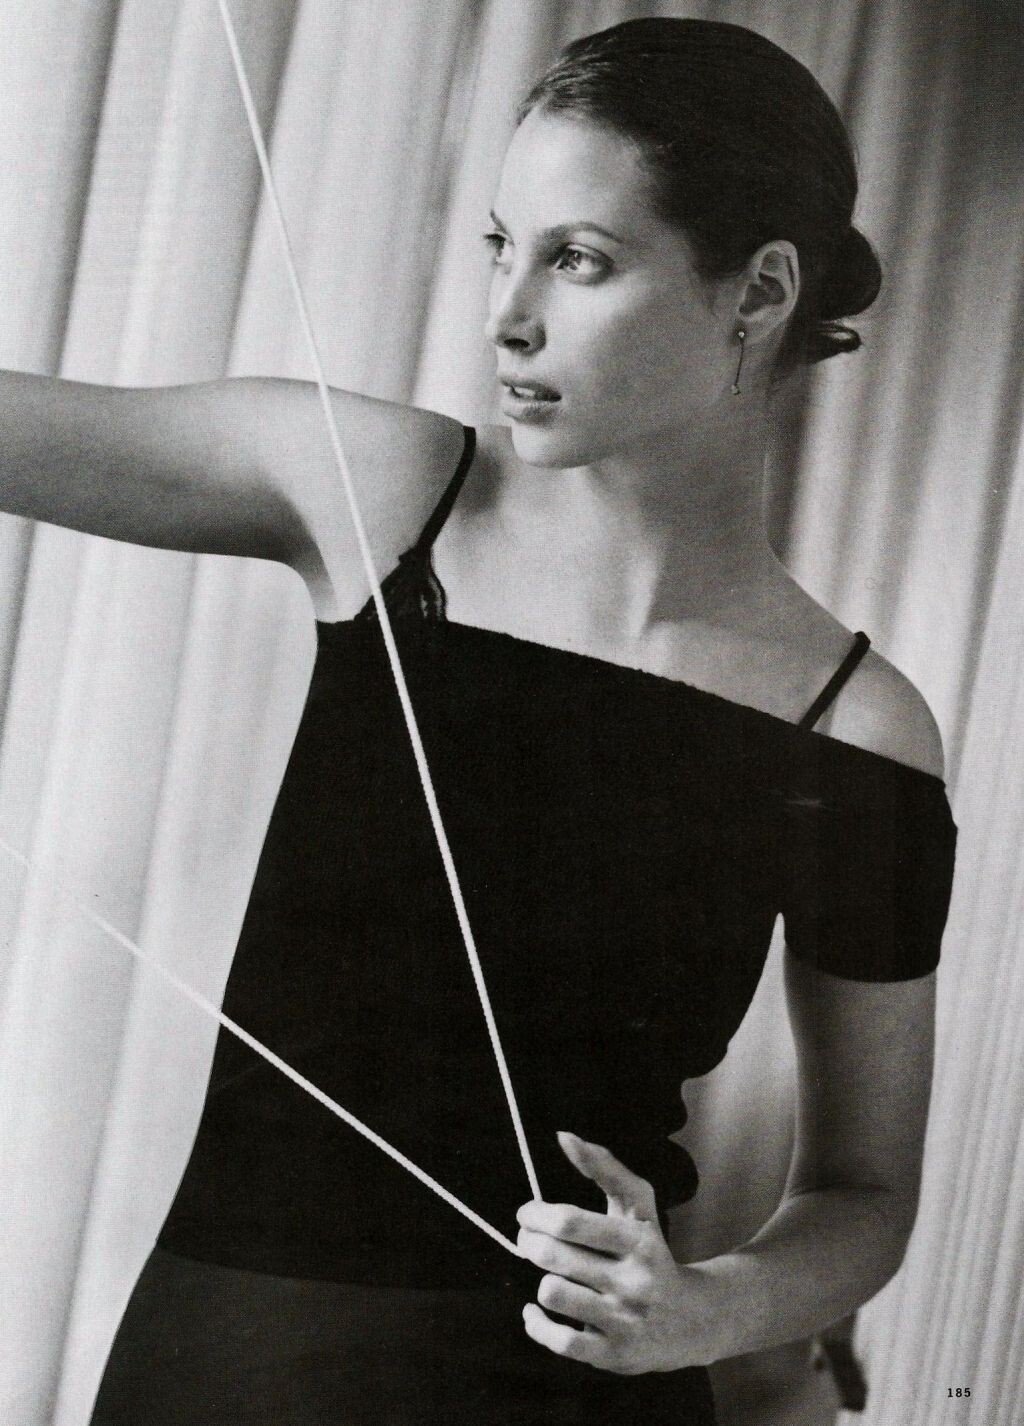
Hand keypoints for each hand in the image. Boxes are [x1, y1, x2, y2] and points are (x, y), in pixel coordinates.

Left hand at [516, 1132, 722, 1374]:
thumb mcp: (638, 1207)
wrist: (692, 1320)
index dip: (536, 1215)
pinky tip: (536, 1311)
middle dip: (529, 1243)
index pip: (571, 1222)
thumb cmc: (653, 1252)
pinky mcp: (612, 1355)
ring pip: (554, 1294)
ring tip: (549, 1274)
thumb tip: (563, 1136)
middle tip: (528, 1240)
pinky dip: (536, 1324)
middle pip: (555, 1256)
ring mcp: (623, 1320)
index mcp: (638, 1240)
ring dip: (541, 1281)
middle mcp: (633, 1281)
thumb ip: (603, 1167)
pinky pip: (559, 1341)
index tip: (528, 1213)